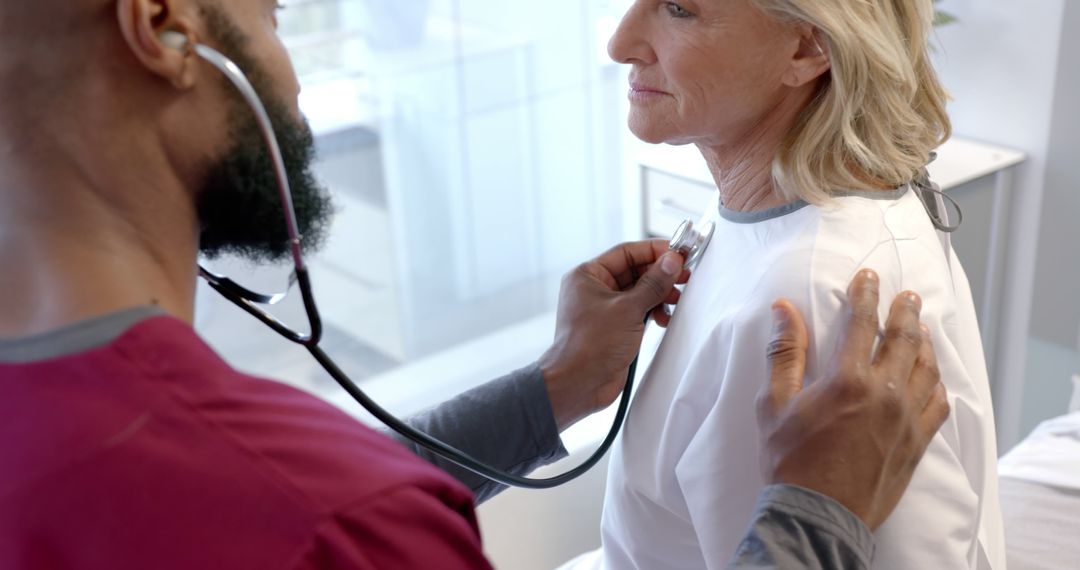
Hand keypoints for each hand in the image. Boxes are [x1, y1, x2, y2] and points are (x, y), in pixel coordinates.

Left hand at [539, 239, 689, 430]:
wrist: (578, 384)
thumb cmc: (590, 345)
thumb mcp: (628, 308)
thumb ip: (653, 283)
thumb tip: (672, 261)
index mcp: (587, 275)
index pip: (626, 252)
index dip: (654, 251)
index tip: (679, 253)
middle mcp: (593, 288)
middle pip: (634, 271)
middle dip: (660, 274)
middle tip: (684, 276)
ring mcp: (604, 308)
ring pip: (638, 291)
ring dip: (659, 294)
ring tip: (676, 300)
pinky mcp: (614, 326)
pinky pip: (638, 310)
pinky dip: (653, 311)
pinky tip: (664, 318)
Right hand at [756, 269, 949, 529]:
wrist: (818, 514)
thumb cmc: (790, 461)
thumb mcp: (773, 405)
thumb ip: (784, 353)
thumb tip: (784, 309)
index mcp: (847, 379)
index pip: (862, 322)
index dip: (865, 295)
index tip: (868, 277)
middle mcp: (884, 393)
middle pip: (903, 338)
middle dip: (905, 310)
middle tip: (907, 294)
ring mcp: (906, 419)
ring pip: (927, 368)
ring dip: (925, 342)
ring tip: (923, 328)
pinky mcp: (917, 442)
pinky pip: (939, 404)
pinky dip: (937, 383)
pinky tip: (933, 376)